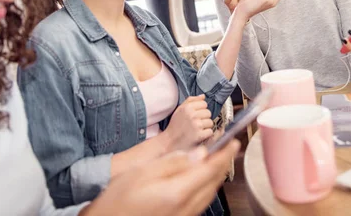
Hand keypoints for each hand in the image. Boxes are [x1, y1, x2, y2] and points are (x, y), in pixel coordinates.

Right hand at [82, 140, 240, 215]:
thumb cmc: (117, 200)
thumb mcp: (143, 172)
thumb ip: (174, 162)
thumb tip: (198, 154)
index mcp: (177, 192)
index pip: (210, 170)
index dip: (225, 154)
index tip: (233, 142)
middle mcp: (185, 207)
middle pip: (214, 182)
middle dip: (224, 163)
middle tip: (228, 147)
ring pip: (210, 193)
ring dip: (217, 175)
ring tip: (218, 159)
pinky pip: (201, 202)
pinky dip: (207, 187)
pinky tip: (202, 179)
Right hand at [161, 95, 212, 150]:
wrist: (170, 141)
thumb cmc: (175, 124)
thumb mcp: (180, 109)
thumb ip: (191, 100)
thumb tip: (203, 96)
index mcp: (187, 107)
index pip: (204, 103)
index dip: (201, 109)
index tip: (196, 115)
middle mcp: (192, 115)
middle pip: (208, 113)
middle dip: (204, 118)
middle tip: (196, 123)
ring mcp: (196, 125)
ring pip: (210, 122)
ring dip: (205, 127)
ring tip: (197, 129)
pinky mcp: (199, 135)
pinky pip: (210, 132)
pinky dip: (206, 134)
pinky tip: (199, 135)